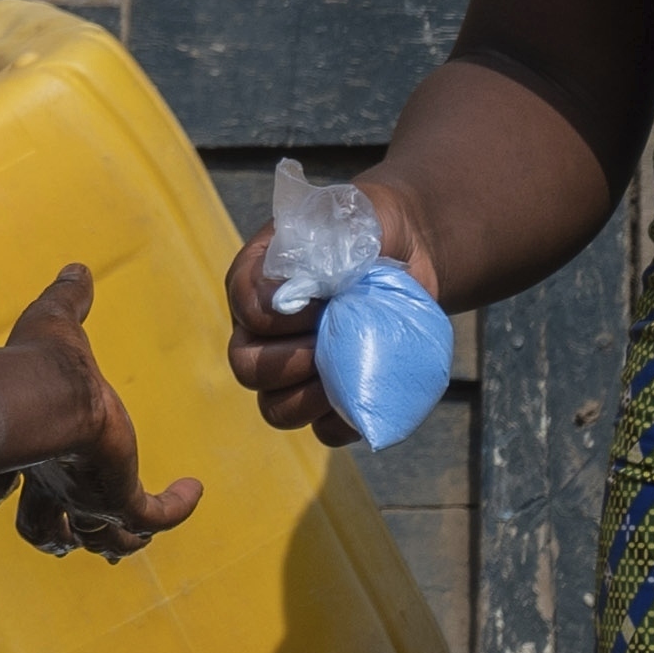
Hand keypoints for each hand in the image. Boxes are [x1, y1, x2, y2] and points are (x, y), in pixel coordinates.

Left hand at [0, 264, 203, 562]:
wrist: (53, 396)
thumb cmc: (39, 364)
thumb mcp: (53, 323)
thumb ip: (65, 299)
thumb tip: (76, 269)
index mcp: (25, 449)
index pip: (1, 485)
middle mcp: (52, 479)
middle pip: (46, 528)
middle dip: (56, 534)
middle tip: (66, 533)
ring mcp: (86, 494)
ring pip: (99, 540)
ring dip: (112, 543)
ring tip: (126, 540)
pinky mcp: (120, 499)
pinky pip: (153, 518)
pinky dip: (175, 507)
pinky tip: (192, 488)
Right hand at [231, 174, 443, 441]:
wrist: (407, 250)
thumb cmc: (364, 229)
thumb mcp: (343, 222)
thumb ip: (319, 247)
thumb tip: (296, 292)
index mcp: (253, 282)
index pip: (247, 308)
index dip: (284, 313)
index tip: (327, 296)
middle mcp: (262, 331)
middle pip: (247, 368)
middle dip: (290, 363)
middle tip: (332, 343)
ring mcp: (292, 370)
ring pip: (276, 409)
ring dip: (312, 399)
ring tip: (349, 374)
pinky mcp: (330, 397)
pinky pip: (325, 430)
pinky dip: (345, 421)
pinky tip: (366, 396)